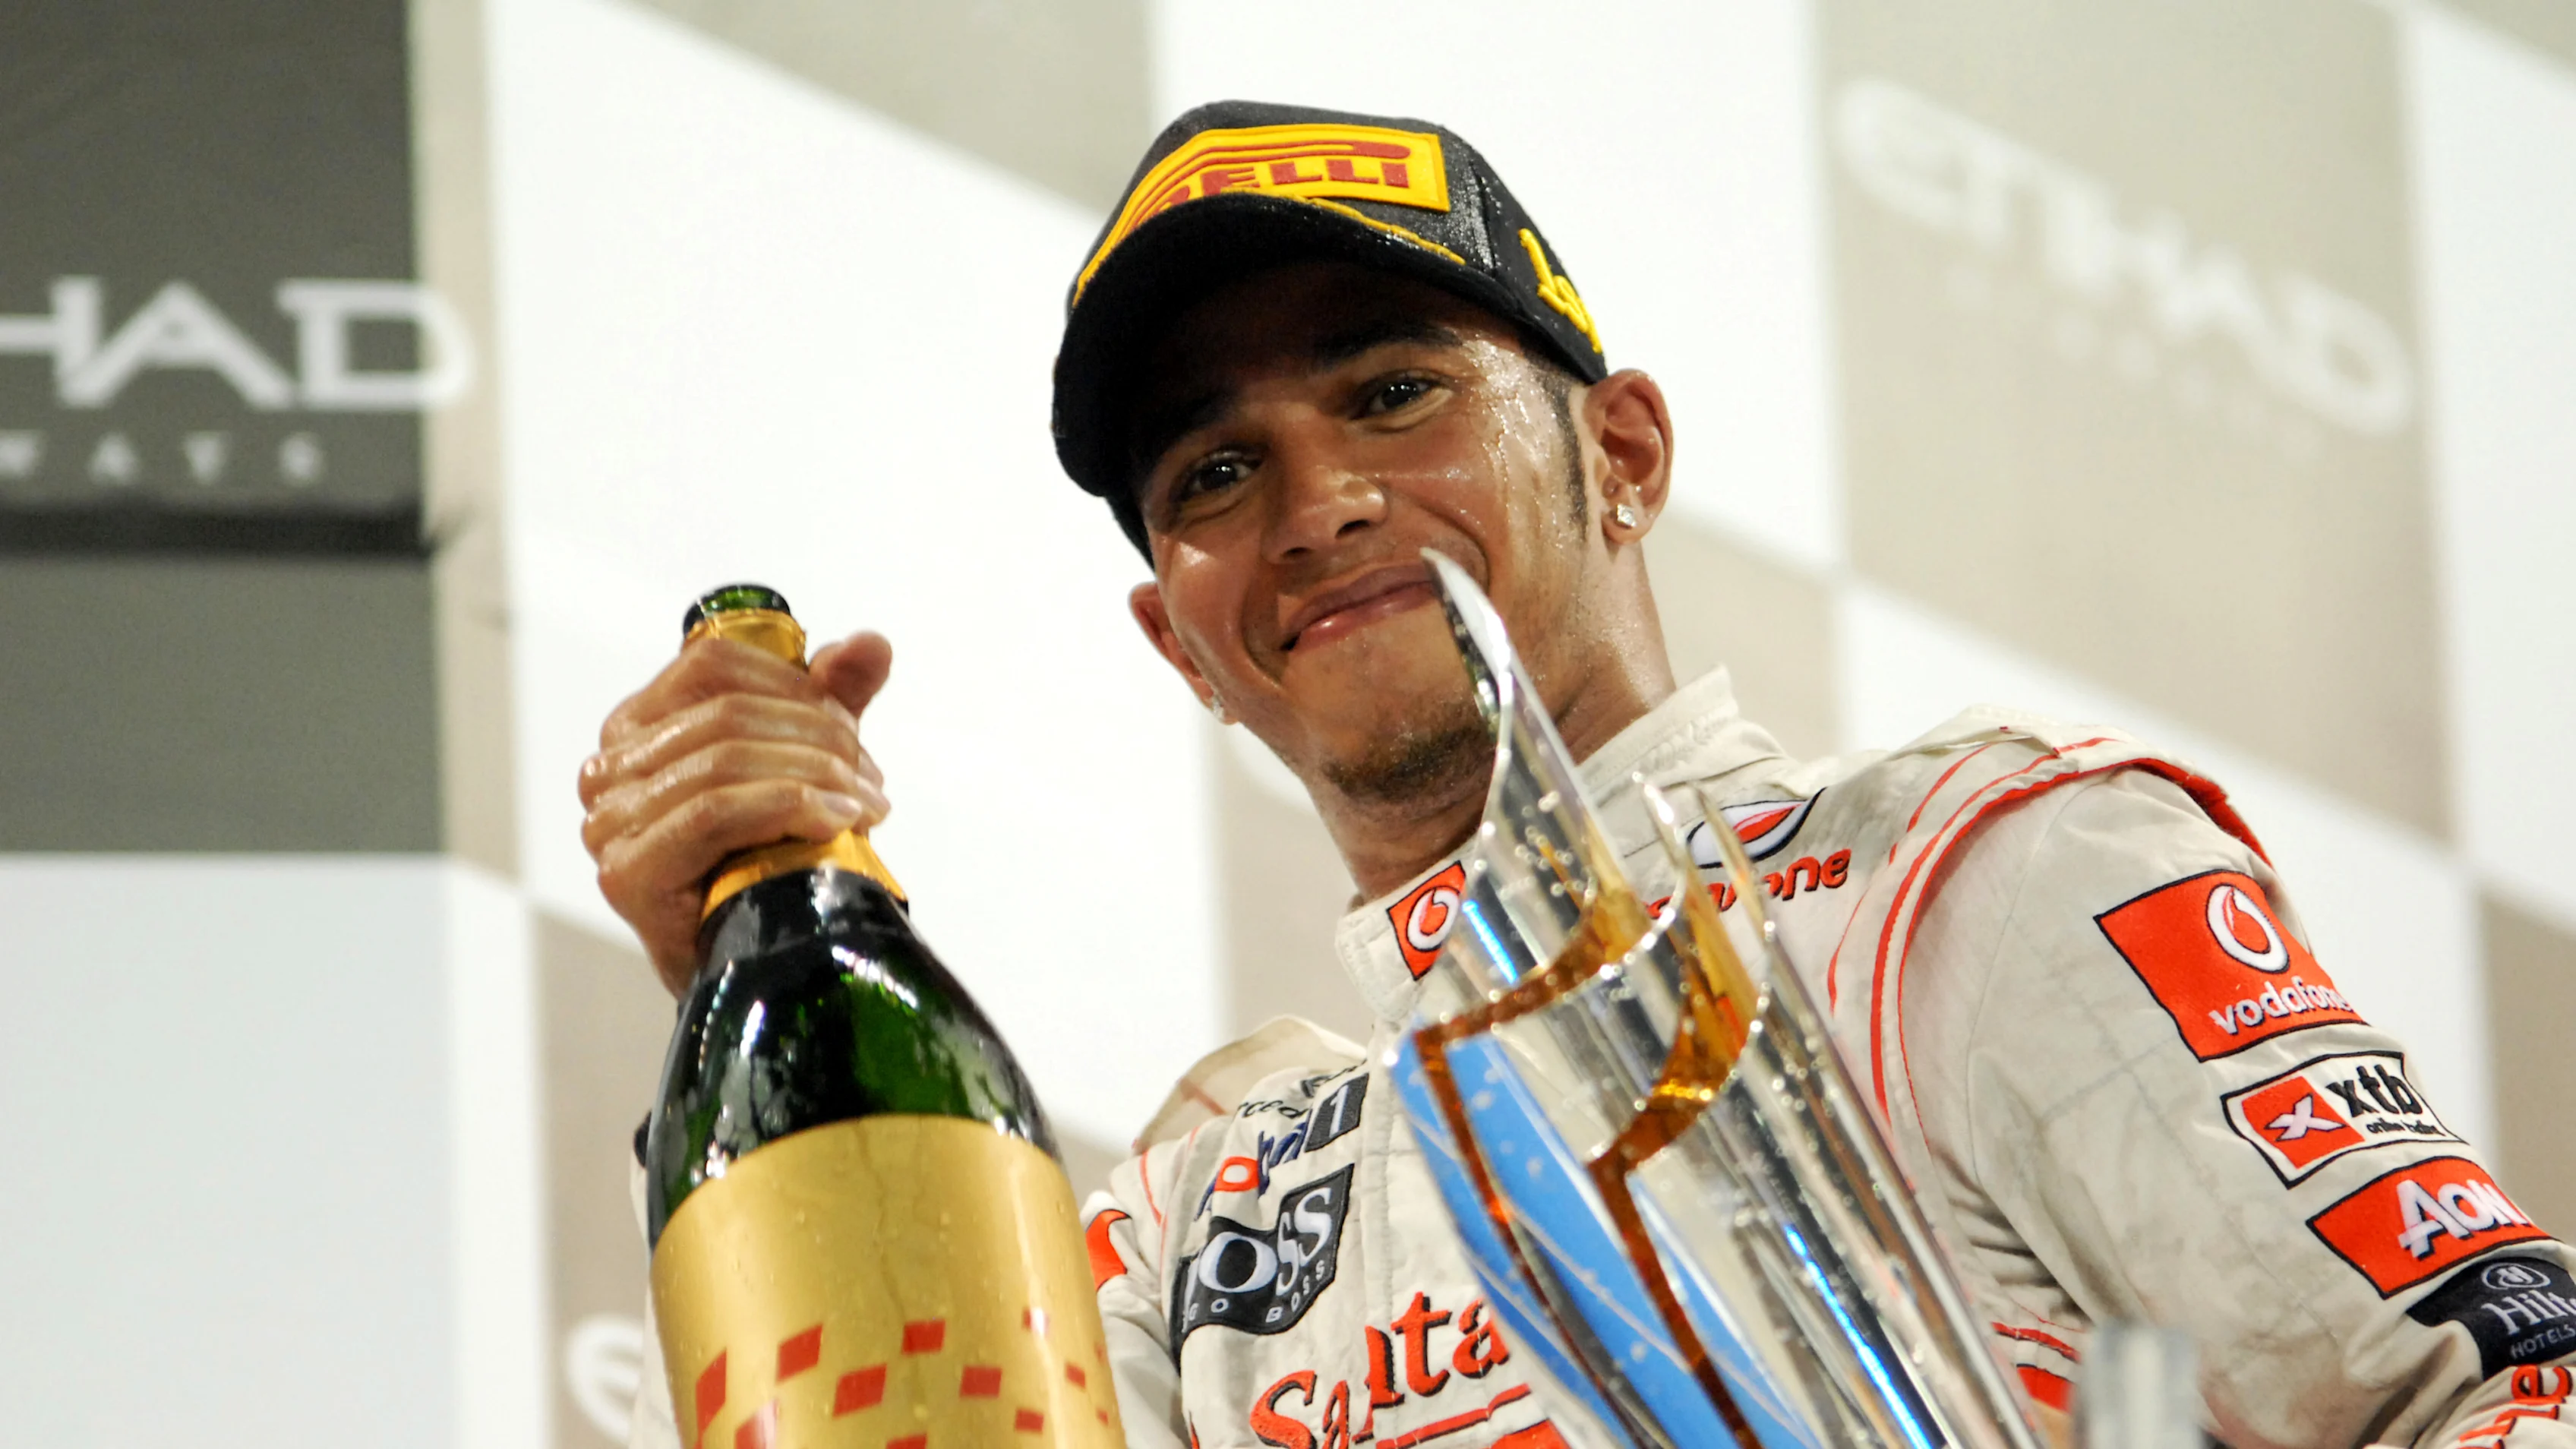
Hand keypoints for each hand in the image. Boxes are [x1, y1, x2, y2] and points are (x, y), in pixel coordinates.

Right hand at [578, 629, 893, 994]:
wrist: (753, 966)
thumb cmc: (768, 859)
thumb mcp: (801, 761)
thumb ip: (829, 699)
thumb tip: (871, 644)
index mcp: (636, 727)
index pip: (712, 665)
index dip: (793, 683)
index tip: (852, 727)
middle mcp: (608, 769)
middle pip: (726, 714)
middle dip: (817, 738)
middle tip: (870, 780)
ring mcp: (609, 824)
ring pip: (725, 761)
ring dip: (814, 775)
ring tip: (866, 807)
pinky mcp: (627, 874)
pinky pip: (713, 813)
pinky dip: (786, 806)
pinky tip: (835, 822)